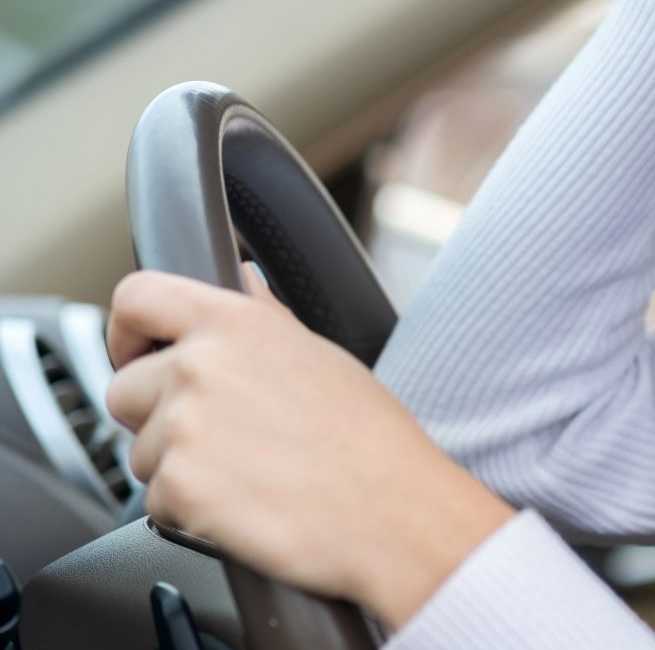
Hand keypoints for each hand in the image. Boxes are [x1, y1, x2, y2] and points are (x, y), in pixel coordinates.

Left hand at [104, 266, 514, 631]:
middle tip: (214, 437)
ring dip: (177, 468)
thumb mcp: (323, 355)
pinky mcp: (177, 488)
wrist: (392, 512)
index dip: (128, 330)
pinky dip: (189, 511)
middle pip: (123, 388)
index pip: (137, 298)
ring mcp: (182, 428)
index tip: (138, 353)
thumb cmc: (373, 440)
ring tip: (246, 475)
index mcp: (236, 324)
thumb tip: (244, 280)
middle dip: (154, 416)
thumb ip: (265, 316)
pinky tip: (245, 505)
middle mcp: (200, 367)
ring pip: (140, 452)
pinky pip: (155, 501)